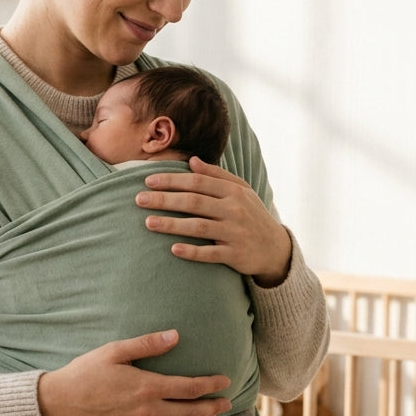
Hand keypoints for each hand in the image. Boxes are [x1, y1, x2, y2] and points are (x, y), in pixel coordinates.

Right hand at [37, 330, 232, 415]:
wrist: (61, 404)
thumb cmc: (85, 373)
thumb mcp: (114, 351)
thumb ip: (147, 344)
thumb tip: (175, 336)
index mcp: (146, 387)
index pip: (189, 388)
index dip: (210, 385)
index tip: (226, 382)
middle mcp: (148, 411)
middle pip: (190, 412)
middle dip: (212, 407)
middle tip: (228, 403)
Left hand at [136, 156, 291, 286]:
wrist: (275, 248)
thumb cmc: (251, 215)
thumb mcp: (241, 191)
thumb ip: (217, 175)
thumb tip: (192, 161)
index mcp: (233, 191)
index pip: (198, 182)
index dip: (172, 180)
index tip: (148, 181)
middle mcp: (234, 210)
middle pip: (194, 202)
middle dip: (164, 200)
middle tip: (139, 199)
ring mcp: (235, 233)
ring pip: (198, 226)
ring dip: (172, 224)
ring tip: (148, 222)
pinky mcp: (235, 255)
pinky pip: (211, 253)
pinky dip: (192, 251)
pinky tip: (173, 249)